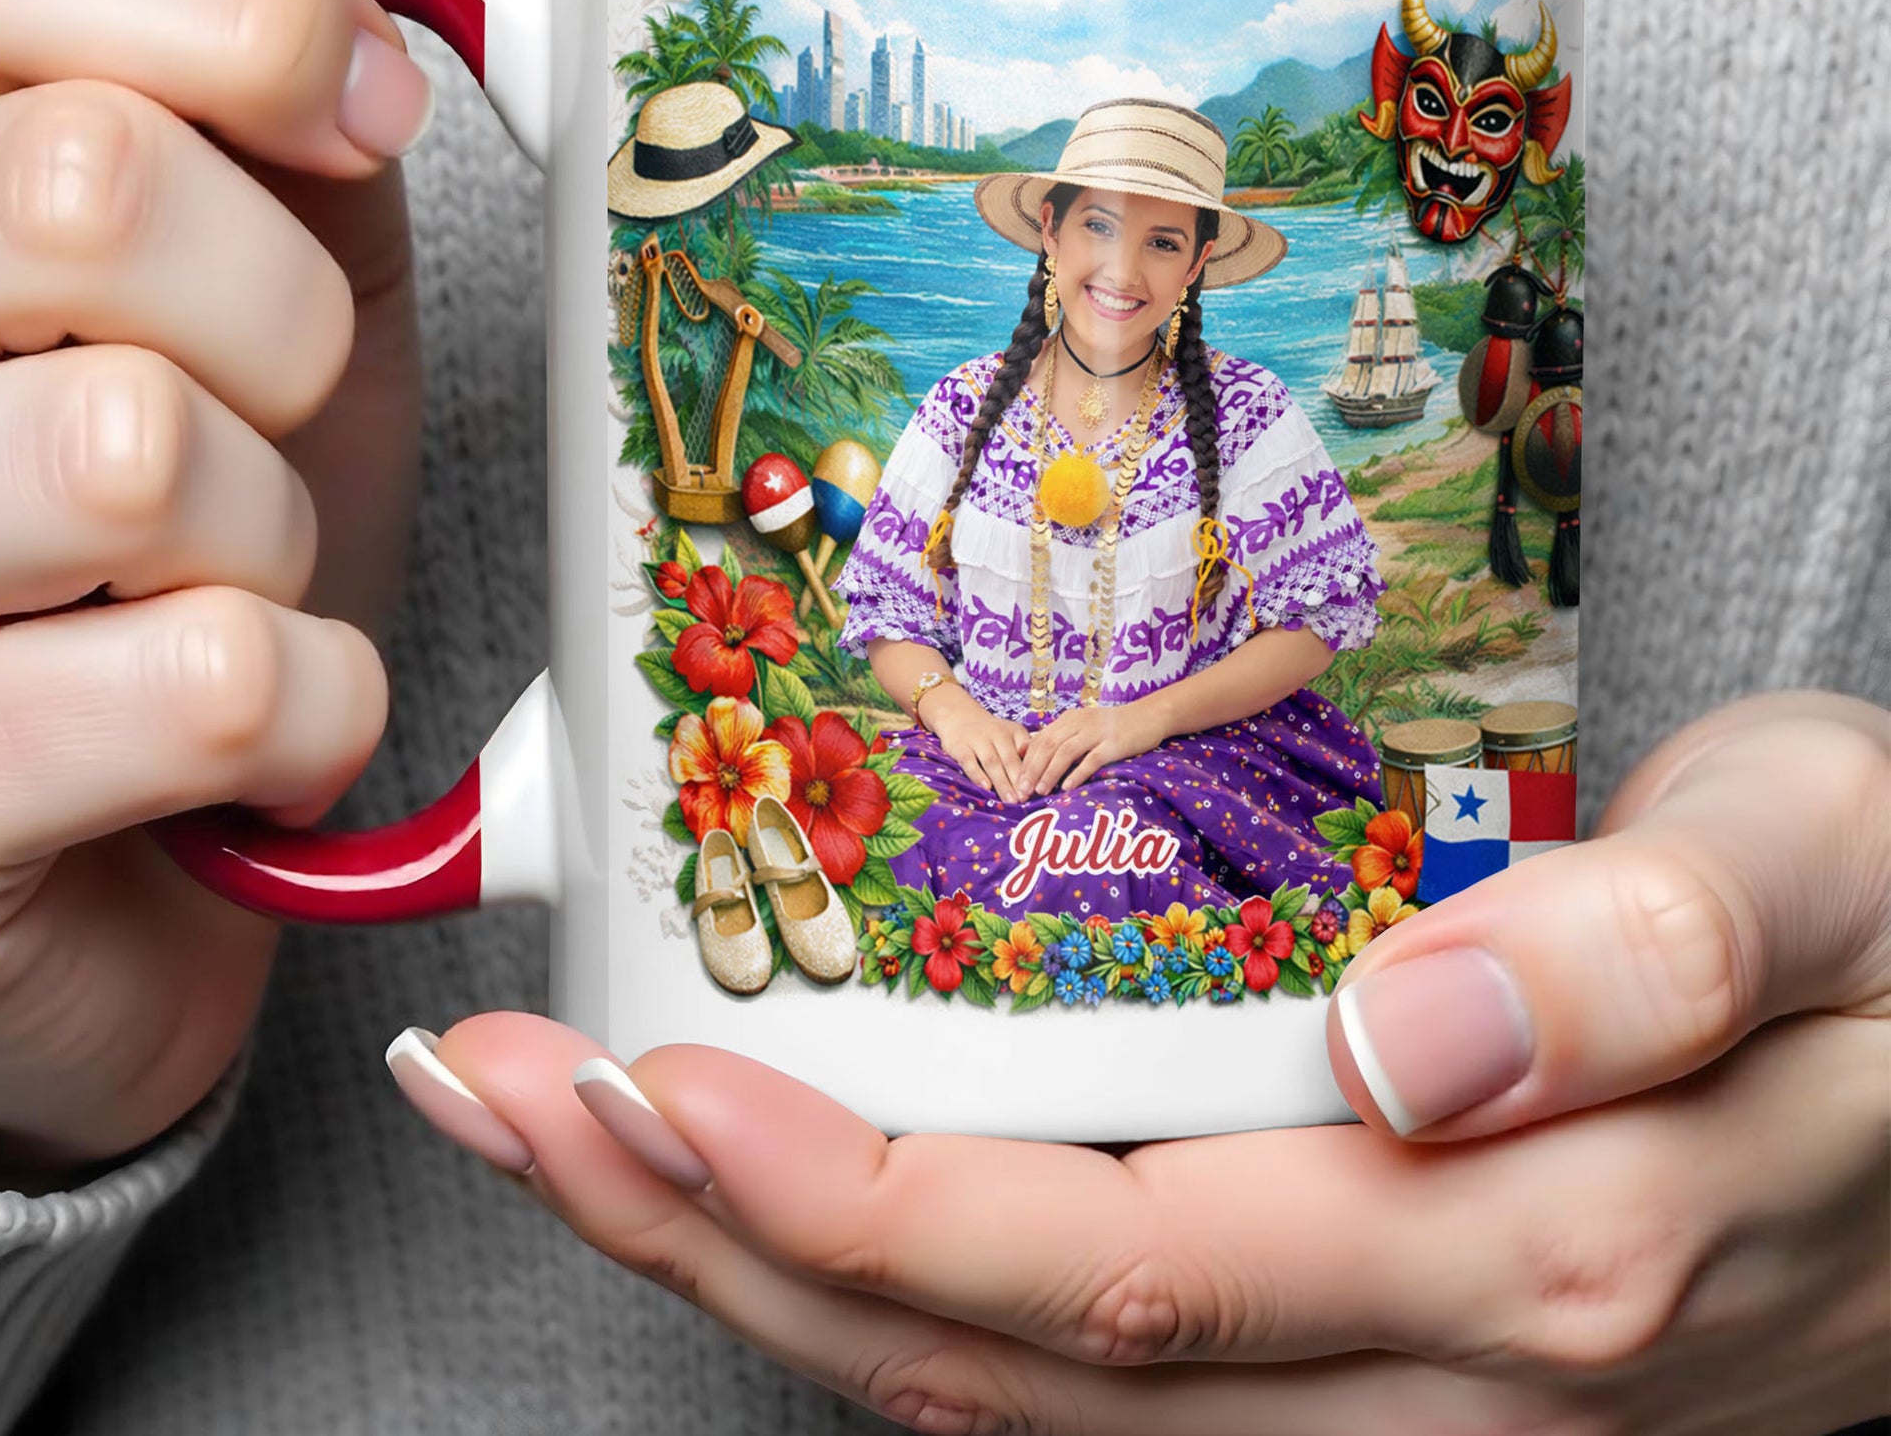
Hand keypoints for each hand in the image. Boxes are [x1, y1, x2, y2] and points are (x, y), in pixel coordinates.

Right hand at [0, 0, 423, 1179]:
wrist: (111, 847)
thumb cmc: (164, 539)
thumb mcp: (237, 244)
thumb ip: (237, 15)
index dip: (253, 17)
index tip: (363, 121)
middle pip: (89, 187)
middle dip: (280, 321)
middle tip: (266, 417)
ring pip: (138, 446)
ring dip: (272, 535)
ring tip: (221, 588)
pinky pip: (206, 681)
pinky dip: (308, 713)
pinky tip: (246, 736)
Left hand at [404, 693, 1888, 1433]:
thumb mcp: (1838, 876)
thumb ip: (1650, 951)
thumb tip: (1416, 1035)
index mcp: (1522, 1247)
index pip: (1110, 1264)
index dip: (848, 1197)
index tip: (643, 1085)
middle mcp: (1427, 1362)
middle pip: (1001, 1358)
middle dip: (714, 1241)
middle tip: (503, 1096)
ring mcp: (1392, 1390)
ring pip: (1021, 1388)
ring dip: (766, 1272)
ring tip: (575, 1135)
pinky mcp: (1378, 1351)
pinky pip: (1098, 1369)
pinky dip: (907, 1288)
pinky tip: (797, 1199)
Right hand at [925, 685, 1030, 800]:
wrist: (960, 716)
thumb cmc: (991, 732)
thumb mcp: (1011, 733)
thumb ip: (1025, 748)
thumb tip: (1041, 770)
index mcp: (1013, 731)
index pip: (1025, 751)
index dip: (1031, 770)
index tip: (1036, 788)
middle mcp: (996, 734)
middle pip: (1009, 760)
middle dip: (1017, 781)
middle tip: (1025, 799)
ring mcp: (977, 740)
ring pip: (992, 763)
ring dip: (1002, 783)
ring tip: (1010, 800)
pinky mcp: (960, 747)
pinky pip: (969, 762)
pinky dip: (977, 775)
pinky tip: (986, 787)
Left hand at [1017, 699, 1164, 796]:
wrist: (1147, 716)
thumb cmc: (1112, 727)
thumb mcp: (1084, 727)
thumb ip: (1064, 738)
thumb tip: (1037, 758)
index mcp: (1069, 719)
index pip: (1040, 740)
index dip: (1027, 761)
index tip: (1017, 781)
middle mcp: (1079, 723)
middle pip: (1049, 746)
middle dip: (1033, 770)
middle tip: (1022, 791)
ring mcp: (1097, 732)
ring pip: (1066, 752)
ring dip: (1050, 772)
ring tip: (1040, 791)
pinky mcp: (1113, 743)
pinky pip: (1092, 759)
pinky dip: (1078, 773)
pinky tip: (1068, 787)